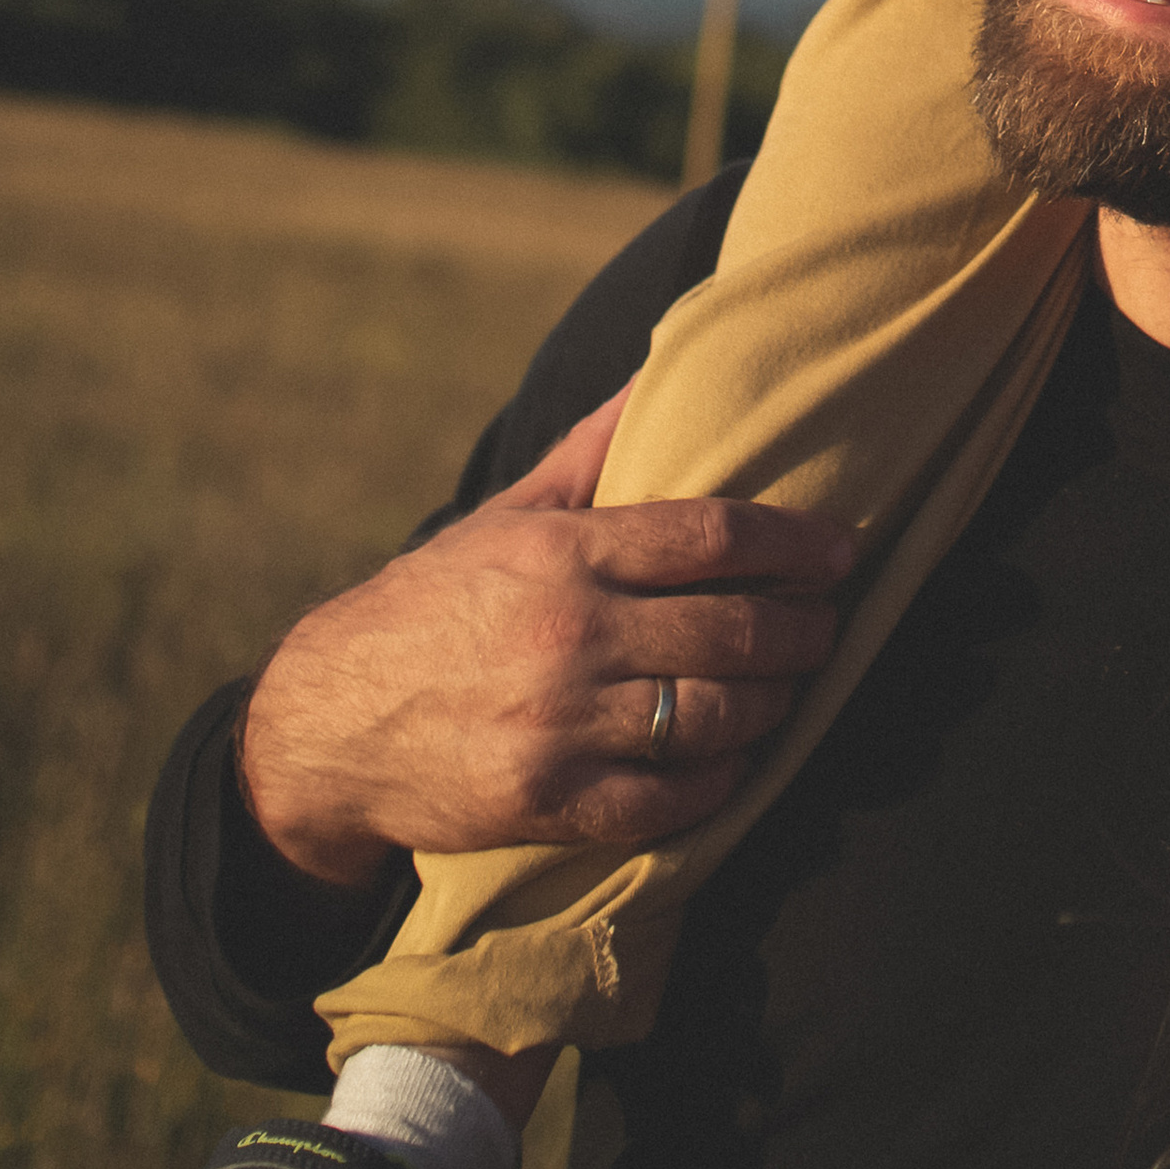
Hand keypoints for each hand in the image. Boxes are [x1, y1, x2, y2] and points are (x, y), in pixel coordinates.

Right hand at [238, 388, 853, 887]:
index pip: (712, 535)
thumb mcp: (507, 516)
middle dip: (802, 630)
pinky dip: (719, 781)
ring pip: (715, 716)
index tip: (841, 550)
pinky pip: (668, 799)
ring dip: (774, 703)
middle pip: (731, 629)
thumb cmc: (433, 605)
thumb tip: (657, 368)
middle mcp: (570, 633)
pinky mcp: (549, 800)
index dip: (793, 542)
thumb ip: (590, 451)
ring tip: (793, 687)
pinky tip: (736, 760)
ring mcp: (561, 722)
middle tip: (830, 625)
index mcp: (565, 553)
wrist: (328, 724)